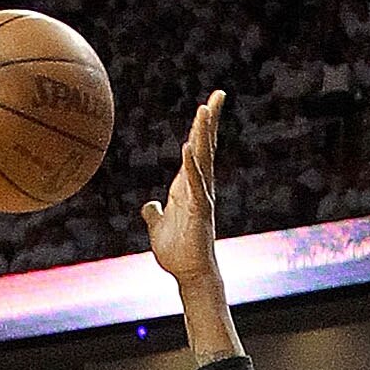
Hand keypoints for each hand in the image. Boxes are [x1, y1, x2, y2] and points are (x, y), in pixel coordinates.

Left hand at [141, 91, 224, 287]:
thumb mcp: (158, 228)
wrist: (190, 275)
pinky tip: (188, 147)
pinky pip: (195, 185)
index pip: (196, 150)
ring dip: (204, 134)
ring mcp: (201, 198)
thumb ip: (154, 213)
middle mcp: (198, 187)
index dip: (202, 128)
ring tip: (205, 109)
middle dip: (212, 120)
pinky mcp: (199, 212)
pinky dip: (191, 166)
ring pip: (204, 160)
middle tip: (219, 94)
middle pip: (206, 146)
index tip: (208, 104)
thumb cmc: (178, 253)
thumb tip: (149, 205)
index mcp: (187, 187)